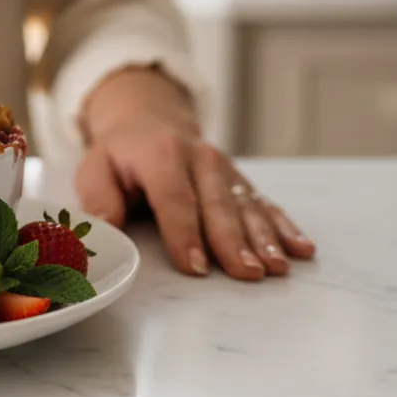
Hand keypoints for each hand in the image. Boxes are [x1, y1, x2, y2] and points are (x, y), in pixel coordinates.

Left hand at [76, 68, 315, 279]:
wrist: (149, 123)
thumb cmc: (120, 156)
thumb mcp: (95, 168)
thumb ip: (99, 198)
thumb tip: (105, 230)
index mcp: (162, 155)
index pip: (175, 199)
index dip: (184, 234)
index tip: (195, 267)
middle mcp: (200, 159)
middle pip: (217, 206)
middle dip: (233, 242)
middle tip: (246, 273)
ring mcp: (225, 170)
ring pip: (246, 207)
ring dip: (264, 238)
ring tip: (276, 266)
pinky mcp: (240, 181)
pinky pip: (265, 204)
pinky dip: (284, 227)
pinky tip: (301, 249)